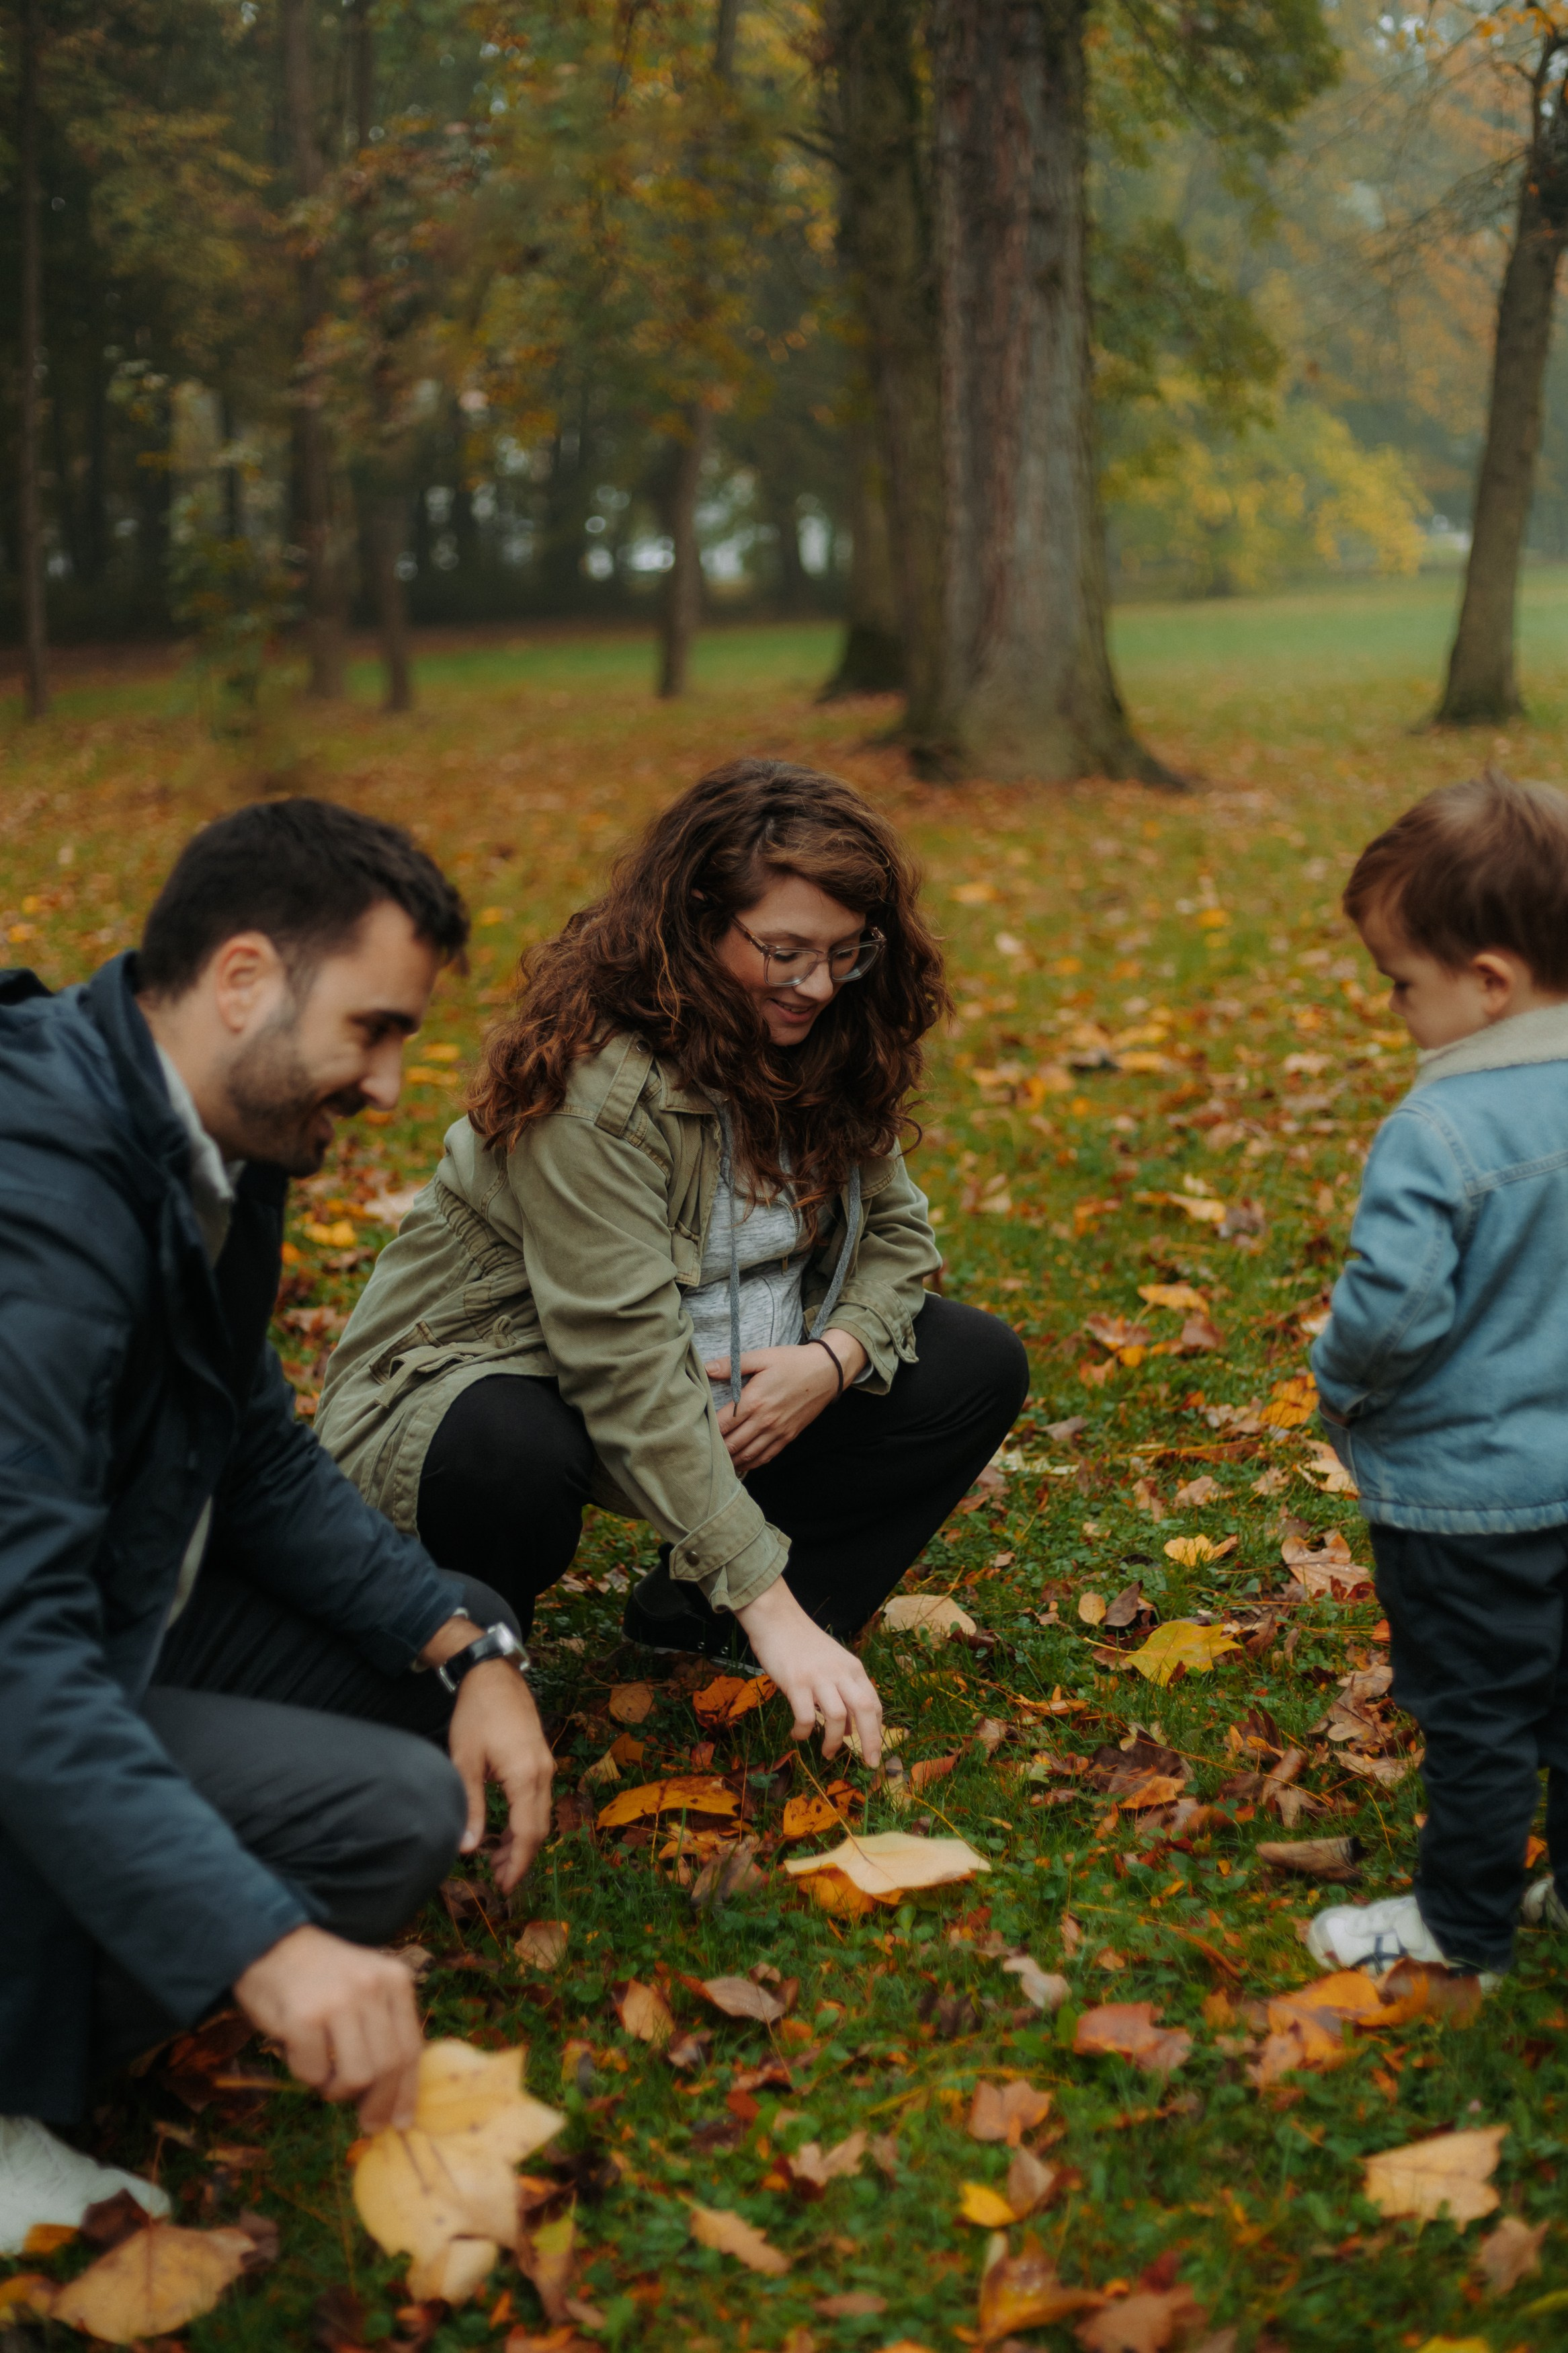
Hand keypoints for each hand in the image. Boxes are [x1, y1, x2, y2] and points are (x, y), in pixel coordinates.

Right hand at [234, 1923, 422, 2130]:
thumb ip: (382, 2026)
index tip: (401, 2122)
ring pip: (358, 2076)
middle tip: (366, 2122)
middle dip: (378, 2104)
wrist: (267, 1943)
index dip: (407, 2091)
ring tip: (326, 2078)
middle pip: (389, 2067)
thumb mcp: (364, 1986)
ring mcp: (339, 2002)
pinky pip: (314, 2073)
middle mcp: (372, 1988)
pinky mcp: (304, 2018)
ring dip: (339, 2091)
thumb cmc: (318, 1976)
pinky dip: (307, 2075)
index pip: (411, 2047)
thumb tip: (395, 2093)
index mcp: (394, 1980)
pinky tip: (300, 2054)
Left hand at [448, 1661, 554, 1893]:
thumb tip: (467, 1848)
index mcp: (525, 1776)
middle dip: (521, 1858)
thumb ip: (470, 1807)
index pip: (528, 1833)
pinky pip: (539, 1800)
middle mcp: (543, 1773)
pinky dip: (525, 1821)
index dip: (518, 1864)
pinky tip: (506, 1830)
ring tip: (497, 1860)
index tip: (503, 1887)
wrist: (494, 1676)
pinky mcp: (541, 1760)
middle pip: (540, 1828)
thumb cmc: (476, 1715)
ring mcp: (546, 1765)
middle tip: (498, 1881)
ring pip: (541, 1815)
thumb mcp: (465, 1762)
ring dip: (523, 1841)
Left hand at [705, 1328, 867, 1471]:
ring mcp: (778, 1431)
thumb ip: (732, 1364)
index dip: (707, 1432)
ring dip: (731, 1461)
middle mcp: (765, 1421)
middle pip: (732, 1444)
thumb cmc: (792, 1361)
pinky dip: (751, 1463)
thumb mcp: (762, 1357)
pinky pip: (766, 1456)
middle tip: (701, 1452)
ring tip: (716, 1463)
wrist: (826, 1371)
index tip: (695, 1433)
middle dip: (716, 1451)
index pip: (722, 1425)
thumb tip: (706, 1368)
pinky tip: (741, 1463)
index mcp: (754, 1401)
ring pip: (748, 1455)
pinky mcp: (788, 1436)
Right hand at [736, 1576, 881, 1765]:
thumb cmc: (802, 1643)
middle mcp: (841, 1672)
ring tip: (827, 1753)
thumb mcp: (832, 1663)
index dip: (878, 1729)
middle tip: (870, 1763)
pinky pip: (806, 1716)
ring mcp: (818, 1677)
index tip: (876, 1751)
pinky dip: (804, 1732)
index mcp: (853, 1668)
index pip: (874, 1702)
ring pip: (838, 1716)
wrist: (776, 1617)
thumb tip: (849, 1728)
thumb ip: (843, 1690)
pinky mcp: (796, 1682)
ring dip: (834, 1741)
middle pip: (865, 1710)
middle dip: (872, 1740)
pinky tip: (797, 1735)